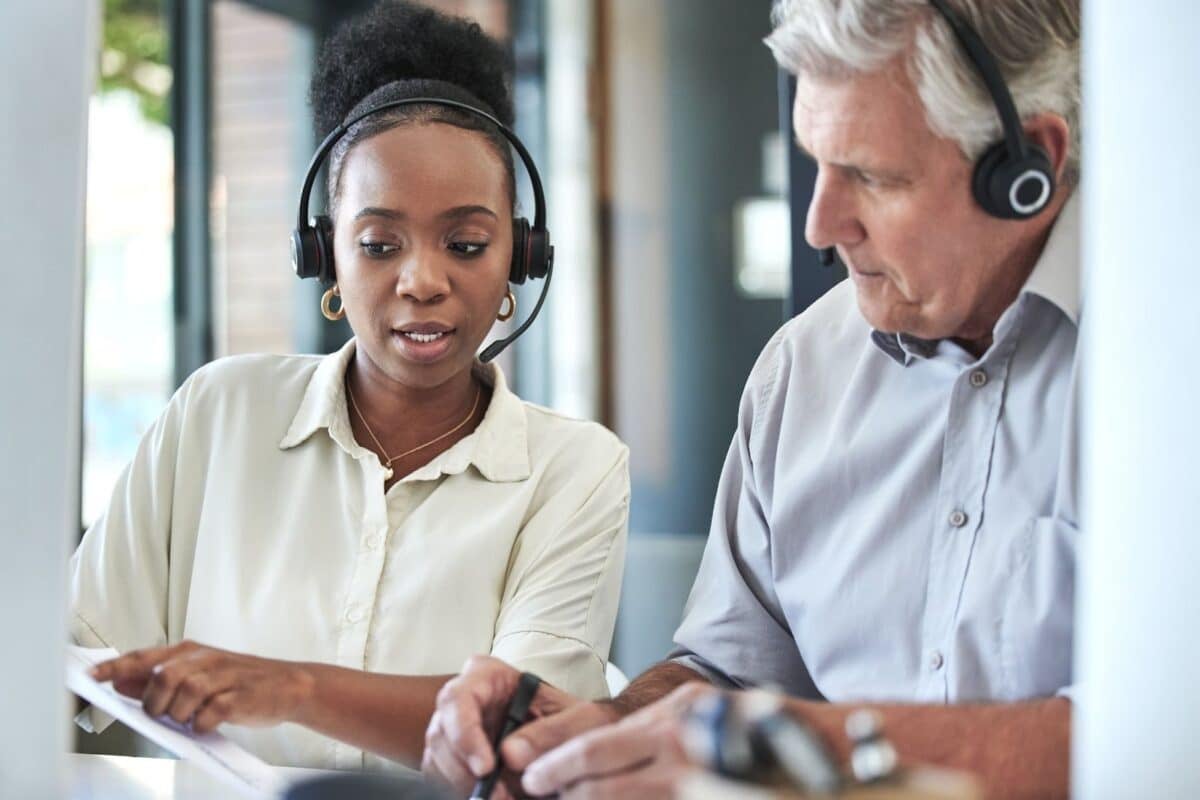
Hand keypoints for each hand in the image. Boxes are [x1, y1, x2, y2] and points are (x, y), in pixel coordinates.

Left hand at [90, 640, 314, 733]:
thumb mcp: (200, 672)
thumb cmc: (240, 681)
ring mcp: (224, 677)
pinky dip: (202, 725)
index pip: (145, 656)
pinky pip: (208, 714)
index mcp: (191, 651)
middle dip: (155, 702)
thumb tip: (120, 682)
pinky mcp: (239, 698)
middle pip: (162, 677)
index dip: (115, 667)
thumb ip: (161, 677)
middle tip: (163, 714)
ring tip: (189, 719)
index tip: (91, 676)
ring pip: (183, 695)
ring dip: (179, 715)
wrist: (289, 685)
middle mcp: (206, 659)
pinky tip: (207, 724)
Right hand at [421, 655, 617, 797]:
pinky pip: (439, 777)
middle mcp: (464, 698)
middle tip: (498, 796)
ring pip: (437, 760)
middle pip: (441, 733)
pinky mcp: (451, 756)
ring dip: (463, 785)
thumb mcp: (577, 721)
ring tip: (503, 797)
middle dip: (464, 771)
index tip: (486, 768)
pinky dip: (460, 791)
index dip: (465, 734)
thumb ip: (551, 732)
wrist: (572, 742)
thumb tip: (510, 754)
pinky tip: (493, 796)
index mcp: (488, 675)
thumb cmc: (574, 722)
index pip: (458, 698)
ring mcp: (452, 727)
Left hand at [520, 682, 719, 798]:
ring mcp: (695, 788)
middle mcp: (678, 757)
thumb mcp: (683, 707)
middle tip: (539, 791)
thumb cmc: (726, 721)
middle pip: (602, 789)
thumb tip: (574, 755)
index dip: (557, 768)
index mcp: (666, 724)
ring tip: (573, 798)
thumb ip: (639, 729)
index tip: (532, 779)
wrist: (785, 740)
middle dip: (566, 795)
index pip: (595, 749)